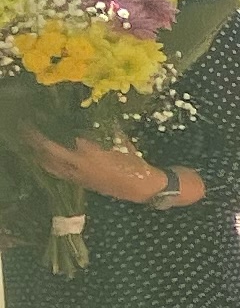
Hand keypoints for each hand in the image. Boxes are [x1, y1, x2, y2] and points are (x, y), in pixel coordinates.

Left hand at [30, 134, 164, 199]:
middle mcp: (79, 165)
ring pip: (52, 167)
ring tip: (34, 147)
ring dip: (42, 156)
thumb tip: (101, 119)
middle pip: (50, 153)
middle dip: (39, 142)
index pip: (61, 141)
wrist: (141, 187)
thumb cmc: (134, 164)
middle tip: (30, 131)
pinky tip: (50, 161)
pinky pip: (61, 174)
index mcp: (89, 153)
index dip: (48, 132)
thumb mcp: (123, 143)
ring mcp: (79, 175)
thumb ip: (109, 132)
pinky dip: (53, 166)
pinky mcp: (82, 183)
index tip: (41, 121)